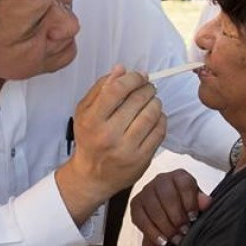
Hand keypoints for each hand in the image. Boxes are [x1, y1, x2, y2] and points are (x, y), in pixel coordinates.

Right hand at [56, 66, 166, 224]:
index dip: (133, 78)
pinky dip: (161, 119)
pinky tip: (154, 117)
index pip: (117, 90)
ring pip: (152, 114)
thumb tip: (121, 69)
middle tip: (148, 87)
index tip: (139, 76)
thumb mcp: (84, 112)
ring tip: (151, 101)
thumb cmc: (90, 140)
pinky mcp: (142, 159)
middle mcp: (109, 135)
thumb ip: (101, 88)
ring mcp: (127, 148)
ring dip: (155, 102)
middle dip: (147, 88)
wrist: (92, 176)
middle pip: (138, 100)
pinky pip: (160, 131)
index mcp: (93, 120)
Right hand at [130, 170, 211, 245]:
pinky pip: (141, 218)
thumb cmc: (187, 212)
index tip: (193, 217)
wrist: (171, 224)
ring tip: (176, 238)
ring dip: (166, 226)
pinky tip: (162, 241)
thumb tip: (206, 202)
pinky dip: (153, 232)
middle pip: (167, 195)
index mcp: (179, 176)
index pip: (184, 183)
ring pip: (153, 207)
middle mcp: (161, 180)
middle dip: (177, 216)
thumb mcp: (198, 208)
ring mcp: (146, 191)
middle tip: (184, 231)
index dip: (189, 202)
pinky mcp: (135, 204)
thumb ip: (202, 204)